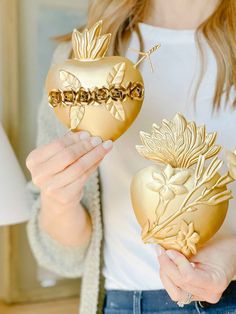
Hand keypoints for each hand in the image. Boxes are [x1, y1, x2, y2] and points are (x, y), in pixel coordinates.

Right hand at [26, 131, 112, 246]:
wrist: (56, 201)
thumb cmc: (57, 173)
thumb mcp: (55, 158)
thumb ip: (66, 146)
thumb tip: (86, 134)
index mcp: (33, 160)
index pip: (58, 145)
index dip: (75, 139)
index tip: (89, 134)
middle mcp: (38, 175)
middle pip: (68, 156)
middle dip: (86, 146)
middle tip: (99, 139)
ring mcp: (50, 188)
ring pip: (79, 167)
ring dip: (95, 155)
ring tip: (105, 147)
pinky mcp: (64, 197)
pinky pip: (84, 177)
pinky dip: (94, 166)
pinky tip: (100, 158)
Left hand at [157, 236, 235, 303]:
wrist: (230, 255)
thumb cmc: (221, 249)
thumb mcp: (205, 249)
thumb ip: (186, 253)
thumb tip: (166, 252)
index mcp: (214, 282)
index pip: (188, 277)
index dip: (175, 263)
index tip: (168, 250)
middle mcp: (209, 294)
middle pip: (179, 285)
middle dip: (165, 267)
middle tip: (160, 251)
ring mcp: (201, 296)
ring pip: (175, 292)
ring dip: (165, 274)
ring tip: (163, 257)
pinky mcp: (194, 293)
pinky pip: (177, 290)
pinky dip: (169, 277)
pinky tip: (168, 264)